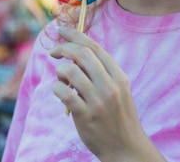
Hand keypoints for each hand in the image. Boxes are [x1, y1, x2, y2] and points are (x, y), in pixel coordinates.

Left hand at [50, 26, 165, 161]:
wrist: (126, 149)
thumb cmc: (118, 117)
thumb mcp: (118, 91)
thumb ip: (101, 73)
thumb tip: (75, 53)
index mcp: (119, 76)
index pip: (95, 47)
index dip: (76, 35)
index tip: (62, 30)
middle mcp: (110, 85)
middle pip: (82, 54)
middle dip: (63, 48)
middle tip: (53, 51)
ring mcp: (98, 101)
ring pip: (70, 71)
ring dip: (60, 70)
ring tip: (61, 78)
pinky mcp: (85, 115)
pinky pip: (63, 93)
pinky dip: (56, 88)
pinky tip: (59, 91)